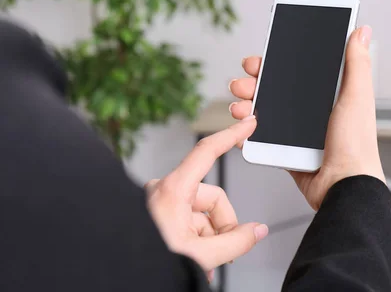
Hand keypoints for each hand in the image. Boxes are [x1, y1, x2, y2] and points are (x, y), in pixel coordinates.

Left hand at [145, 117, 268, 280]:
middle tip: (224, 253)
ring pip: (202, 214)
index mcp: (172, 191)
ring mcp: (160, 205)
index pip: (207, 152)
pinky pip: (188, 222)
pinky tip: (197, 261)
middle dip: (222, 226)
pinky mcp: (157, 217)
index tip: (247, 125)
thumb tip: (257, 231)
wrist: (122, 277)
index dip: (231, 135)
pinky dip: (198, 241)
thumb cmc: (147, 263)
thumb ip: (235, 242)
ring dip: (210, 239)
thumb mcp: (199, 255)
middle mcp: (164, 192)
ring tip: (205, 265)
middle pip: (212, 198)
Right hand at [229, 26, 384, 209]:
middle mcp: (312, 109)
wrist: (343, 187)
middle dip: (256, 80)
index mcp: (329, 93)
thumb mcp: (357, 97)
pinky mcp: (287, 149)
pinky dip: (248, 131)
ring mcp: (297, 130)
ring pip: (264, 109)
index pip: (299, 68)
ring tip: (240, 105)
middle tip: (246, 79)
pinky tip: (243, 126)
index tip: (264, 53)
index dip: (279, 59)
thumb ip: (357, 63)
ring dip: (246, 103)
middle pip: (276, 86)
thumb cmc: (357, 145)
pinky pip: (261, 137)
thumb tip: (362, 31)